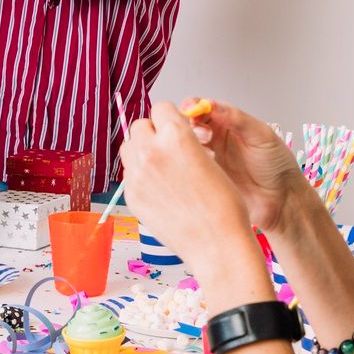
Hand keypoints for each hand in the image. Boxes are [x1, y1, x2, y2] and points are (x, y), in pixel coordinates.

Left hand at [119, 101, 266, 284]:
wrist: (217, 245)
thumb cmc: (223, 206)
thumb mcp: (209, 159)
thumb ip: (182, 142)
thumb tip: (167, 135)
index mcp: (176, 135)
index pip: (161, 108)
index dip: (170, 118)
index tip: (175, 128)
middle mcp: (152, 150)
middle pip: (140, 125)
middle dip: (153, 133)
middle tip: (168, 150)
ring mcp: (137, 174)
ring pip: (129, 147)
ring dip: (142, 152)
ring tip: (162, 169)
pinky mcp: (131, 196)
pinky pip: (129, 174)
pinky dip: (140, 177)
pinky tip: (160, 190)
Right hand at [180, 98, 313, 234]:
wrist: (283, 200)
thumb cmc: (278, 165)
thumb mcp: (261, 135)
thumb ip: (236, 118)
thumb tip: (211, 104)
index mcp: (229, 122)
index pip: (203, 107)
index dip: (194, 106)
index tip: (192, 110)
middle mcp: (216, 139)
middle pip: (189, 125)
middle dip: (189, 125)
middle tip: (203, 135)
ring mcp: (209, 159)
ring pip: (187, 146)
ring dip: (189, 145)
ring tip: (207, 152)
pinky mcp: (207, 178)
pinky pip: (190, 167)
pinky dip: (190, 164)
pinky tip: (204, 167)